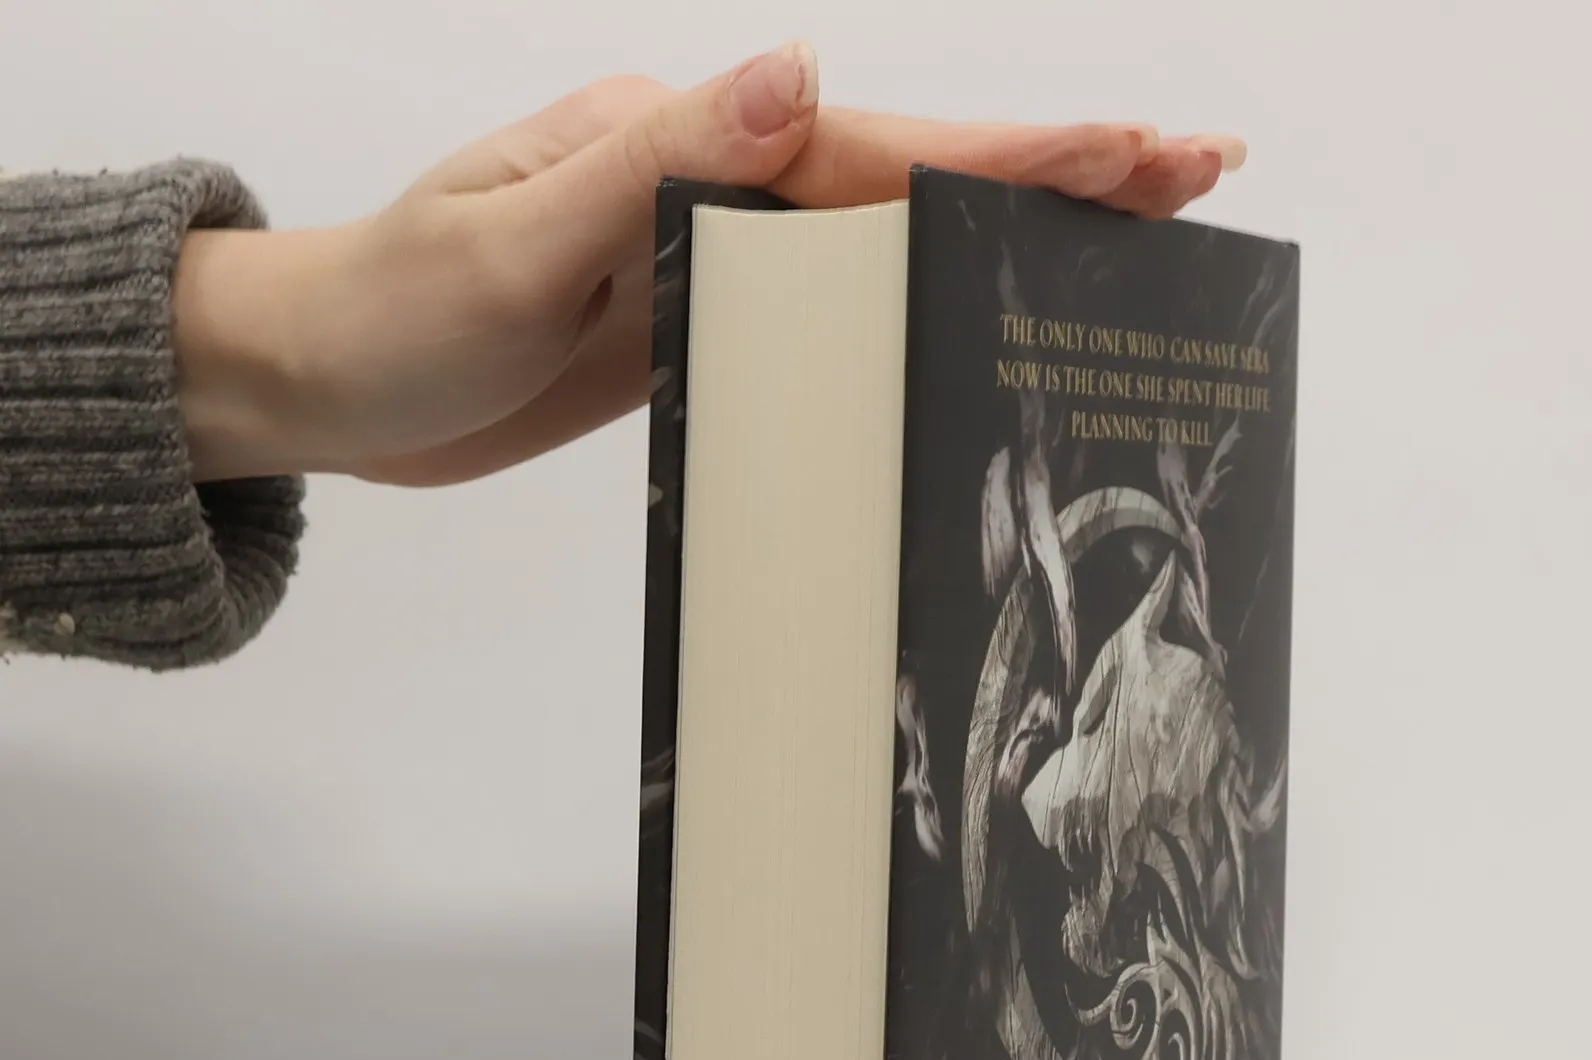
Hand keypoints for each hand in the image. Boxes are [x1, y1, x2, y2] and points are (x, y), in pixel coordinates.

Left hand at [173, 43, 1244, 486]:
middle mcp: (710, 179)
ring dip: (1011, 226)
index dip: (1012, 148)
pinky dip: (924, 290)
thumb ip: (655, 164)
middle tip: (1199, 170)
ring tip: (1136, 230)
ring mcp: (711, 246)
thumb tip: (797, 72)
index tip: (1137, 147)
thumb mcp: (512, 243)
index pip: (874, 145)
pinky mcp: (700, 315)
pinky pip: (836, 297)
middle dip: (1058, 168)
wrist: (321, 384)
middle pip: (913, 169)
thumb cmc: (390, 316)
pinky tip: (982, 302)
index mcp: (675, 143)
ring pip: (890, 231)